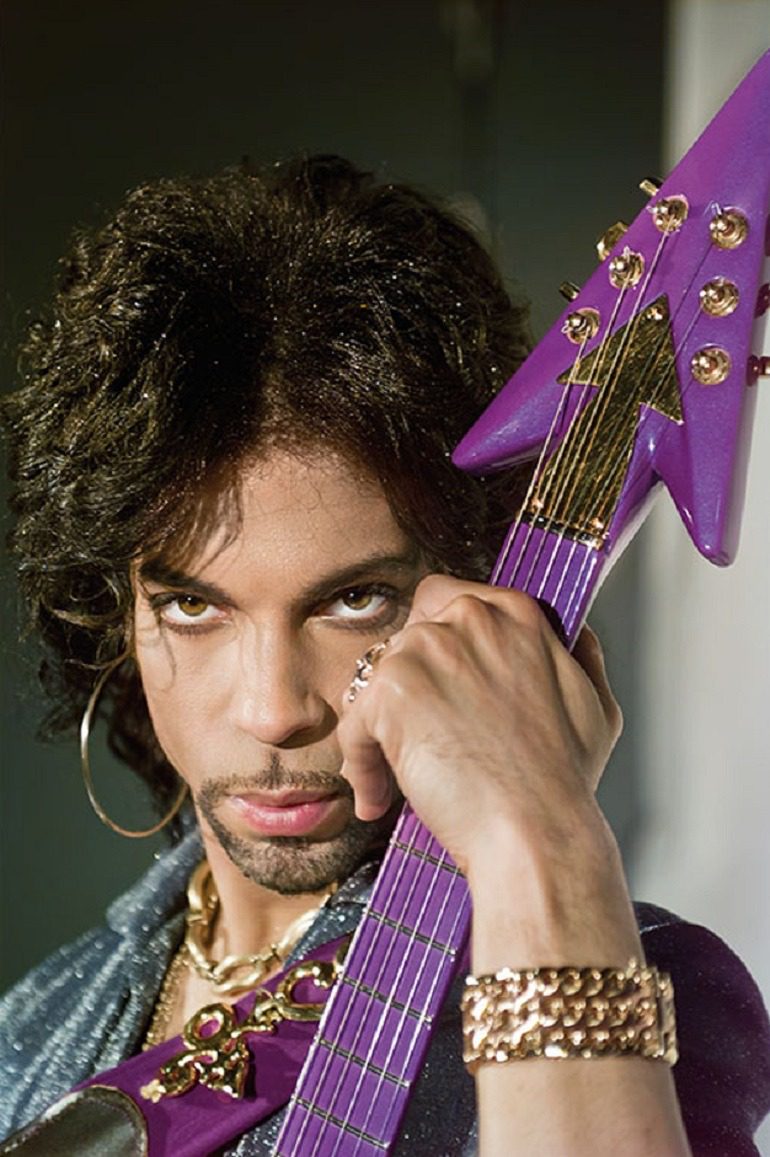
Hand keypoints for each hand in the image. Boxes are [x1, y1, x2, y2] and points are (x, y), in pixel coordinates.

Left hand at [338, 574, 621, 879]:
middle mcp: (470, 619)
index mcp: (516, 614)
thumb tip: (572, 636)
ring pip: (375, 681)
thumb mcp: (596, 704)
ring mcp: (427, 650)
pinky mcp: (391, 689)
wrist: (537, 831)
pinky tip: (380, 796)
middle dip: (406, 688)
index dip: (432, 645)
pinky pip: (354, 724)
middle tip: (418, 738)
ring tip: (401, 779)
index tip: (432, 686)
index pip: (445, 599)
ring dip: (381, 728)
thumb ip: (579, 656)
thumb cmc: (562, 782)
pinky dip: (360, 764)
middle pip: (405, 639)